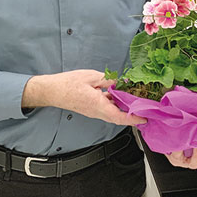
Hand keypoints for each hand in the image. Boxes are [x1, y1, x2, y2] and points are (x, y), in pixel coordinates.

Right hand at [22, 69, 145, 125]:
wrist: (52, 90)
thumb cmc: (68, 84)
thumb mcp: (92, 77)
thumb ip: (108, 79)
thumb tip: (120, 81)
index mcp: (98, 105)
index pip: (119, 117)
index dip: (133, 119)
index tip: (144, 119)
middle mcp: (96, 111)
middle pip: (118, 118)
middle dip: (132, 116)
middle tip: (144, 110)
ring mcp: (93, 111)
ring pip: (112, 113)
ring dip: (123, 110)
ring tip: (135, 102)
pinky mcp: (90, 108)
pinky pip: (106, 109)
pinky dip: (115, 104)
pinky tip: (119, 95)